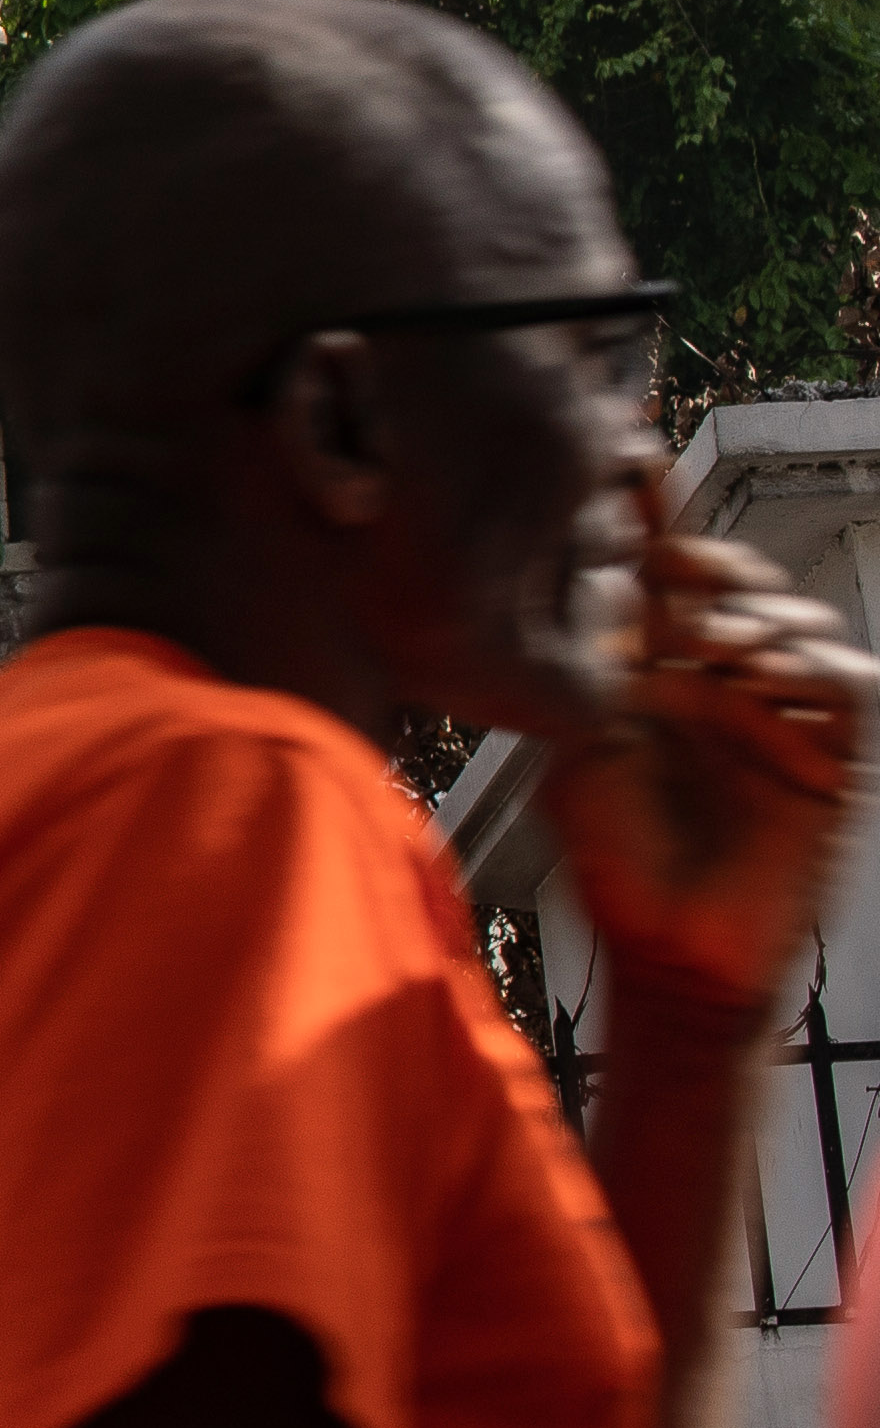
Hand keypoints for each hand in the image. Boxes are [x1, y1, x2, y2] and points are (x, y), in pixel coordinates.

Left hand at [551, 525, 876, 1024]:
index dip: (659, 528)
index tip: (635, 474)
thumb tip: (594, 588)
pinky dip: (814, 667)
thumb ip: (589, 677)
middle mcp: (722, 689)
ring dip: (758, 615)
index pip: (667, 589)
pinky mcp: (832, 761)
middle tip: (675, 564)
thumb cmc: (616, 865)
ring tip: (711, 640)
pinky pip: (848, 689)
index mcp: (656, 679)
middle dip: (714, 563)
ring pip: (800, 626)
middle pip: (742, 588)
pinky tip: (766, 675)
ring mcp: (780, 721)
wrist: (672, 952)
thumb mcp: (579, 755)